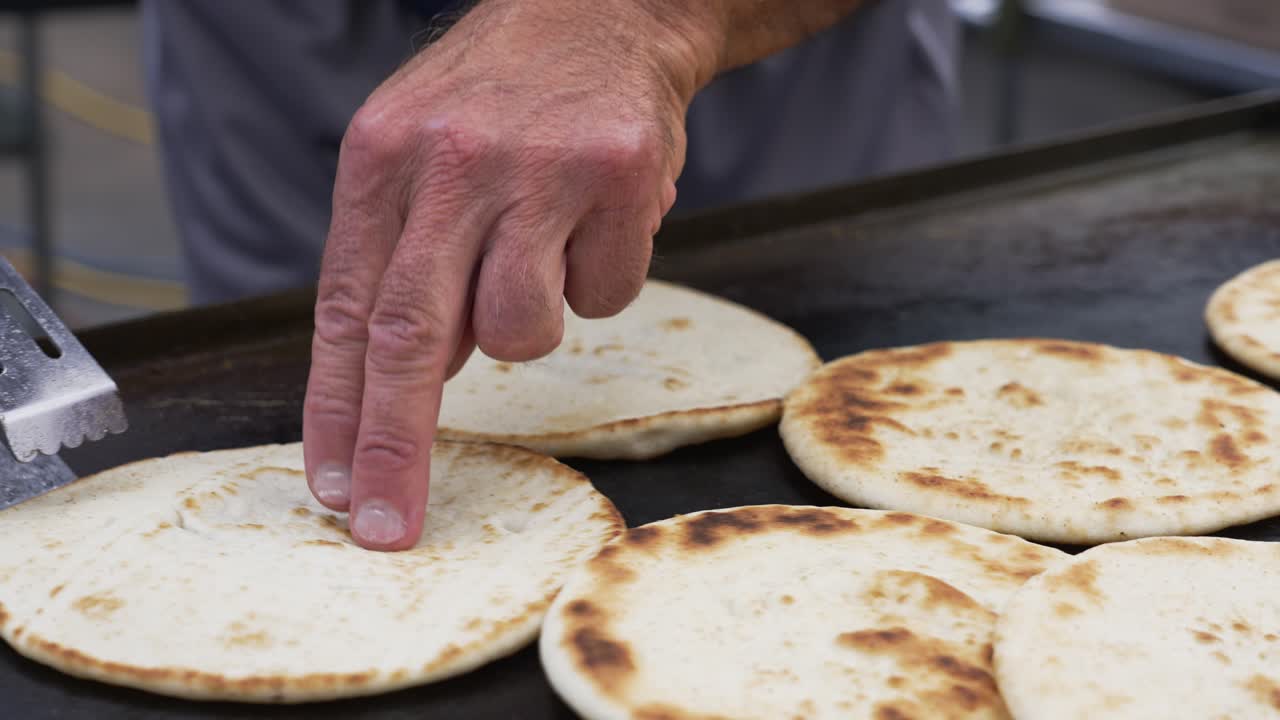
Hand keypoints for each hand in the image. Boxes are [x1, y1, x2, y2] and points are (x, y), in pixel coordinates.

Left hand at [301, 0, 706, 549]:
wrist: (603, 8)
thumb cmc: (503, 96)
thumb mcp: (419, 149)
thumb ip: (405, 257)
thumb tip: (412, 376)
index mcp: (382, 158)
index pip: (348, 307)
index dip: (337, 408)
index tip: (334, 486)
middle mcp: (452, 163)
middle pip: (412, 335)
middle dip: (396, 446)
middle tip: (387, 524)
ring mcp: (539, 170)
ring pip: (522, 330)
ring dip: (531, 322)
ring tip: (544, 249)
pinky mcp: (619, 178)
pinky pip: (605, 295)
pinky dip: (601, 276)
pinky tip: (596, 218)